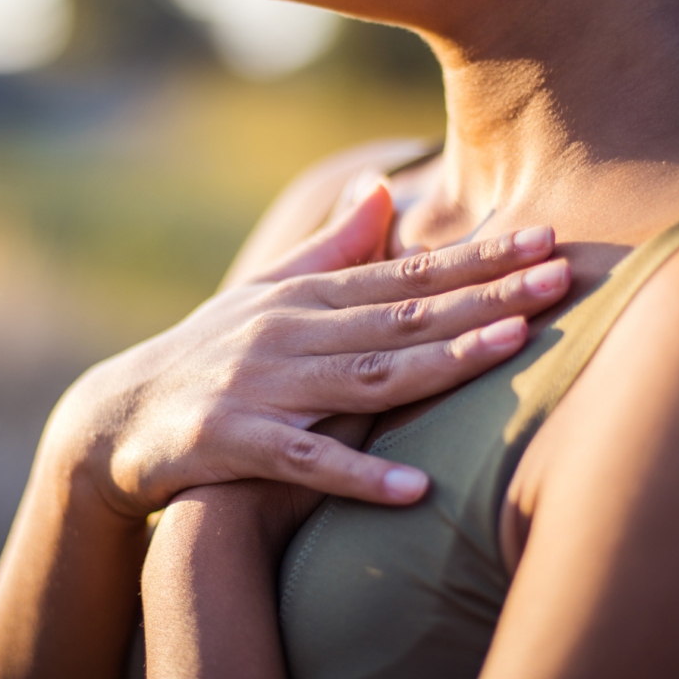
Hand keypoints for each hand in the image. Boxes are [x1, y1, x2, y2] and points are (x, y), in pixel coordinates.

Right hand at [47, 183, 569, 518]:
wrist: (118, 416)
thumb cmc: (210, 351)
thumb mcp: (267, 292)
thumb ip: (330, 247)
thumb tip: (381, 189)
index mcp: (308, 297)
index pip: (407, 275)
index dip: (478, 259)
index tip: (545, 240)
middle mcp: (291, 332)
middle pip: (402, 315)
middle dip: (486, 296)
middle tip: (561, 277)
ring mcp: (261, 385)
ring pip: (365, 374)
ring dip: (440, 362)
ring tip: (511, 348)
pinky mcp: (230, 442)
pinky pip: (303, 461)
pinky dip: (357, 475)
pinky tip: (415, 489)